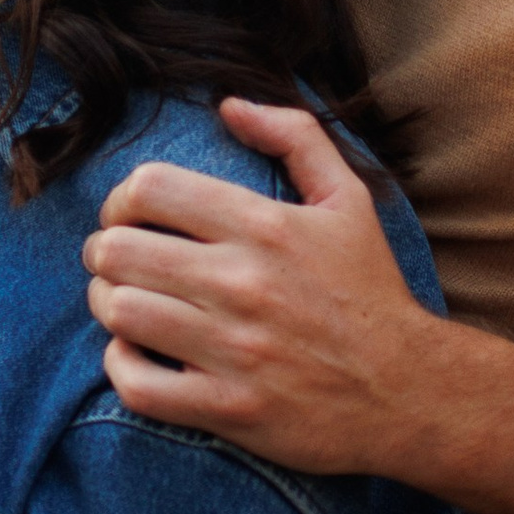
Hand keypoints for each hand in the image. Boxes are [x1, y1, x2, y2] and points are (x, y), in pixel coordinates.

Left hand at [82, 99, 445, 477]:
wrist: (409, 390)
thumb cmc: (370, 291)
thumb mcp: (349, 199)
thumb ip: (295, 136)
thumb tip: (230, 105)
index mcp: (265, 227)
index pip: (150, 188)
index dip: (121, 198)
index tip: (130, 215)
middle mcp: (243, 284)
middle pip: (119, 250)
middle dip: (104, 251)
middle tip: (118, 261)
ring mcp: (233, 350)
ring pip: (120, 312)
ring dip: (109, 304)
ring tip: (125, 303)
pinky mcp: (228, 407)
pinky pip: (136, 384)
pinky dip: (121, 365)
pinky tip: (137, 354)